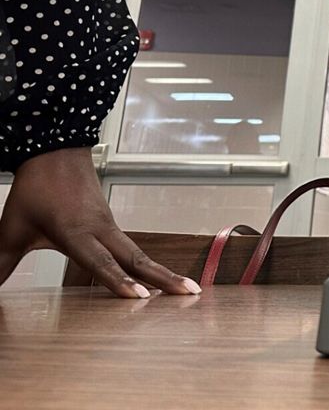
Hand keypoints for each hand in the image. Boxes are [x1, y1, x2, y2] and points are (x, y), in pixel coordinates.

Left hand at [0, 148, 200, 298]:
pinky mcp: (110, 222)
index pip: (101, 262)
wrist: (57, 149)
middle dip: (164, 278)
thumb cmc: (36, 187)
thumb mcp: (11, 228)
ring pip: (137, 252)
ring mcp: (109, 224)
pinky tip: (154, 276)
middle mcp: (100, 229)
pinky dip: (147, 263)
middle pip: (136, 258)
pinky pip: (130, 246)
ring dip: (162, 271)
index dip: (119, 282)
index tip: (141, 298)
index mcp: (76, 231)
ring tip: (185, 289)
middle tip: (190, 294)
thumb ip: (0, 263)